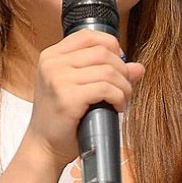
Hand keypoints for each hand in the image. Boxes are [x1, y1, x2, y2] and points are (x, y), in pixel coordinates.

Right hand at [25, 29, 144, 167]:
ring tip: (122, 100)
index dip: (111, 45)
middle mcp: (52, 63)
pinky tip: (117, 107)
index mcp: (51, 56)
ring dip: (123, 86)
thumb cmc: (61, 118)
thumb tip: (138, 68)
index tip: (118, 64)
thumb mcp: (78, 88)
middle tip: (124, 88)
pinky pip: (106, 88)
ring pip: (108, 70)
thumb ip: (104, 72)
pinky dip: (119, 97)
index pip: (88, 35)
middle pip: (102, 52)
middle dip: (122, 70)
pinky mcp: (67, 98)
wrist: (43, 147)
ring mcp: (58, 79)